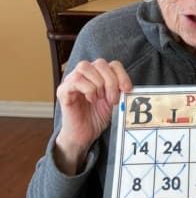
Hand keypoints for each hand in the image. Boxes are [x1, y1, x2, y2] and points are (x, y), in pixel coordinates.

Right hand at [54, 59, 131, 174]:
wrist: (84, 135)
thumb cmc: (98, 117)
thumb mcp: (114, 101)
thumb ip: (120, 91)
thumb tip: (130, 87)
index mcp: (98, 75)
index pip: (112, 64)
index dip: (122, 75)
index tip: (127, 89)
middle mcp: (84, 74)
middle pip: (100, 63)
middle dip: (111, 81)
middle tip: (113, 99)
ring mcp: (71, 80)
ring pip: (85, 67)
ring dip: (98, 84)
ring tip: (100, 98)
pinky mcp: (63, 90)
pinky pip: (76, 80)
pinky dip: (88, 89)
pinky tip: (91, 100)